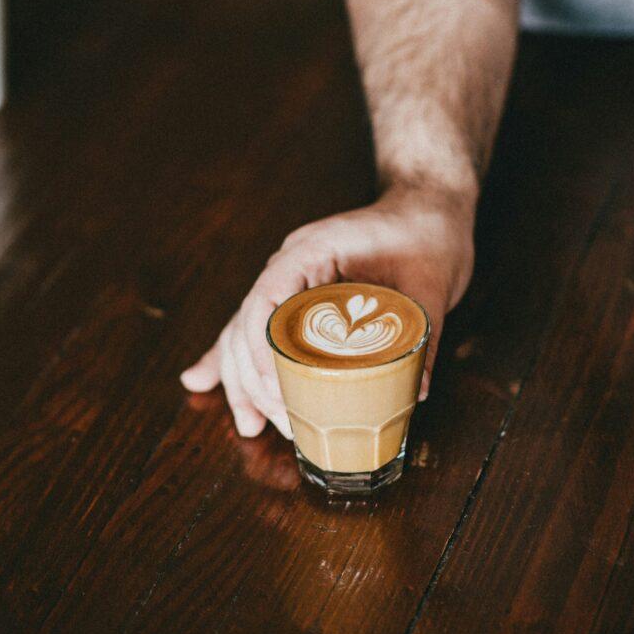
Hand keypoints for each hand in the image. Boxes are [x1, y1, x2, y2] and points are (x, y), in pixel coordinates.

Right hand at [180, 185, 475, 438]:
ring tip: (249, 425)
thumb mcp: (431, 284)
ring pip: (244, 331)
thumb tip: (416, 390)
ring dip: (242, 379)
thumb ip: (423, 335)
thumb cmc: (428, 235)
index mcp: (313, 250)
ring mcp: (290, 280)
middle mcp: (290, 265)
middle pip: (247, 322)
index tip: (274, 389)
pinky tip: (201, 383)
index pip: (266, 297)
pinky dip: (238, 360)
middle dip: (252, 378)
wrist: (428, 207)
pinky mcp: (299, 296)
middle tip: (279, 423)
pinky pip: (258, 330)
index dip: (260, 346)